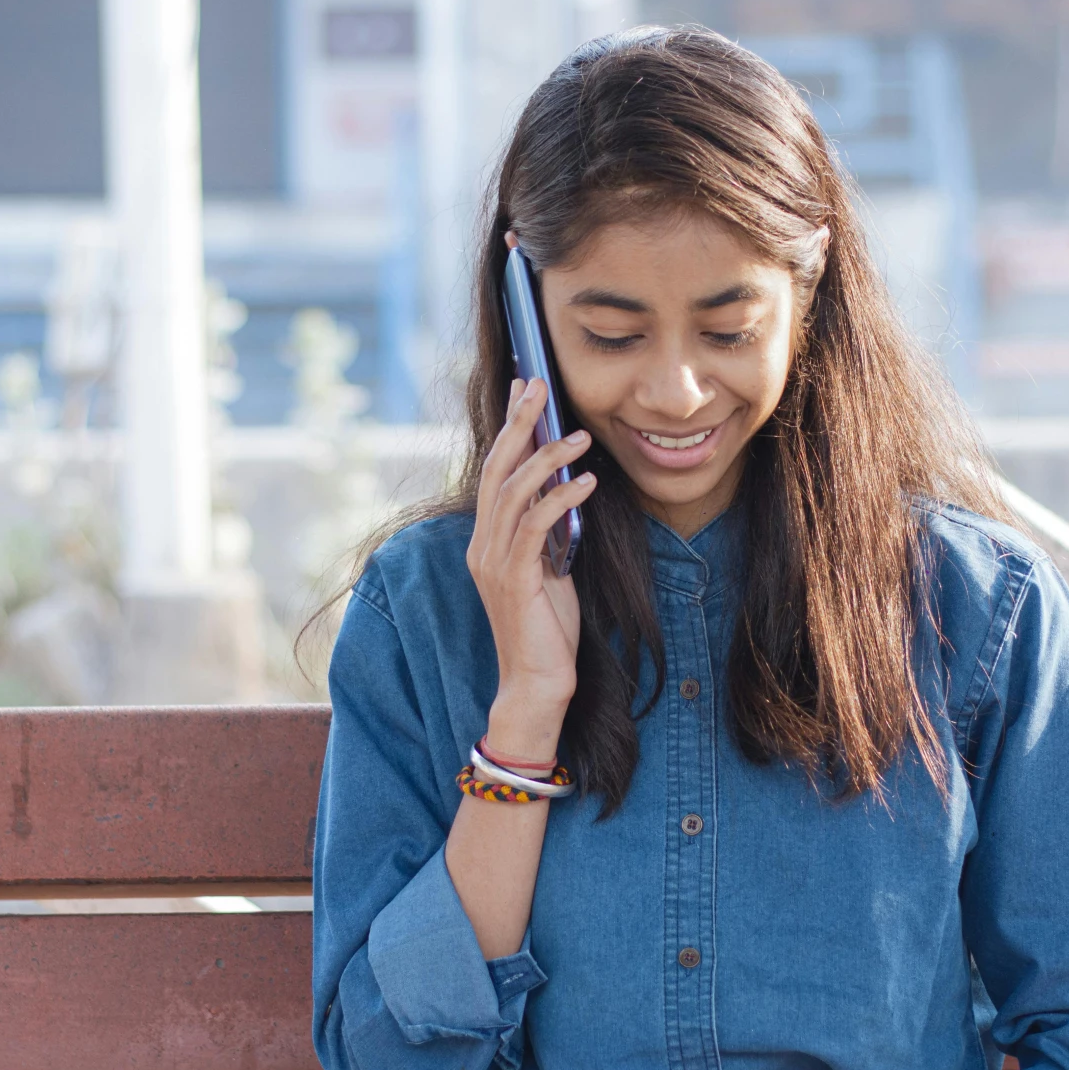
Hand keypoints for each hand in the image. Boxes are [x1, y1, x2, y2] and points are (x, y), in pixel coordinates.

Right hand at [466, 378, 596, 759]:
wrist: (538, 685)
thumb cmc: (548, 631)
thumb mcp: (550, 571)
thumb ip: (550, 535)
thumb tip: (568, 493)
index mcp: (486, 541)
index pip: (495, 471)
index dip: (508, 427)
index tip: (524, 390)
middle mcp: (481, 545)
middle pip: (496, 468)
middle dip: (519, 422)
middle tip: (540, 384)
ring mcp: (493, 562)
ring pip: (514, 491)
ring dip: (548, 457)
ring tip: (580, 436)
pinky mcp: (513, 579)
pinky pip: (536, 526)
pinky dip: (561, 498)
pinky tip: (586, 482)